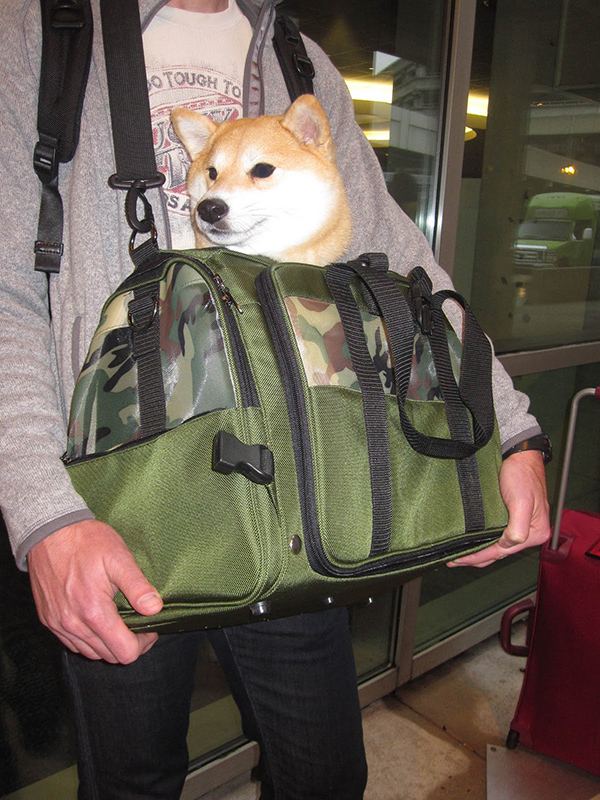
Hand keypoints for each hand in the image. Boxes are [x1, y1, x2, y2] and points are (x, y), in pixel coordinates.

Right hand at [28, 519, 162, 663]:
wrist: (49, 531)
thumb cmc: (86, 541)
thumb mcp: (118, 557)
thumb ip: (137, 586)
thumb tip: (155, 608)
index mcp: (94, 612)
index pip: (125, 652)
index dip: (143, 643)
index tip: (149, 627)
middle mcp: (73, 625)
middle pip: (109, 656)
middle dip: (128, 644)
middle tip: (138, 624)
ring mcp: (58, 624)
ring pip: (91, 653)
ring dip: (108, 644)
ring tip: (120, 622)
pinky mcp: (48, 620)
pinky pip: (72, 644)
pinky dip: (89, 640)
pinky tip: (98, 621)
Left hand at [448, 449, 550, 567]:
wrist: (518, 453)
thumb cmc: (521, 474)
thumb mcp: (521, 502)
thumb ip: (518, 528)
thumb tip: (509, 544)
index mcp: (536, 532)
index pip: (503, 551)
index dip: (481, 557)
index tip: (461, 559)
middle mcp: (529, 532)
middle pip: (499, 551)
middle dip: (476, 557)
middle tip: (453, 560)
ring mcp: (520, 524)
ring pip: (496, 545)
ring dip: (478, 551)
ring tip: (459, 555)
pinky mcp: (511, 516)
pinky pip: (496, 535)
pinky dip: (483, 540)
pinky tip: (471, 542)